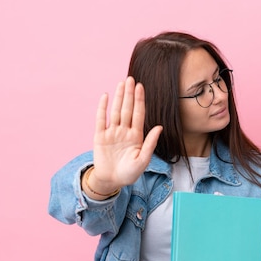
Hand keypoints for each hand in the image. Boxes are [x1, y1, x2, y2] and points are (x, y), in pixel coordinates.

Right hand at [90, 76, 162, 192]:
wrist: (112, 181)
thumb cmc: (129, 173)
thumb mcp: (143, 160)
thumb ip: (150, 143)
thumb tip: (159, 127)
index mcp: (136, 136)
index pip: (138, 114)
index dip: (140, 100)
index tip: (141, 87)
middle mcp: (124, 131)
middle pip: (127, 109)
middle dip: (129, 94)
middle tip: (131, 79)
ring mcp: (112, 133)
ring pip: (116, 111)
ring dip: (118, 97)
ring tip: (122, 83)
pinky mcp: (100, 137)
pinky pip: (101, 120)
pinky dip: (103, 108)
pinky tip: (106, 96)